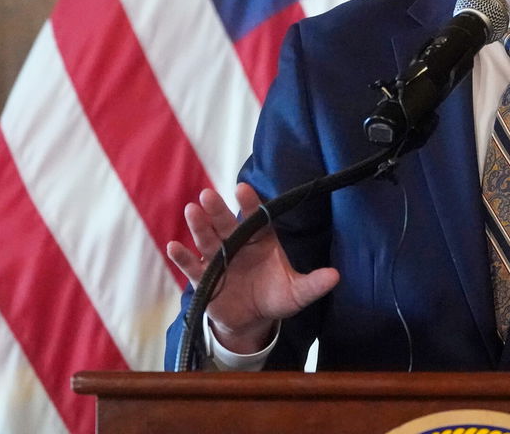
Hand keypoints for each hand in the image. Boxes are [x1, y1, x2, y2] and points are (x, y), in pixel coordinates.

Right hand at [166, 183, 339, 353]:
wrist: (252, 321)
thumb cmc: (276, 297)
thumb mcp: (297, 293)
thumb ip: (313, 284)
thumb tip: (336, 276)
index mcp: (262, 241)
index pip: (256, 219)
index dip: (250, 204)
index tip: (243, 189)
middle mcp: (239, 245)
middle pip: (227, 225)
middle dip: (218, 210)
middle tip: (208, 194)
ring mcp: (220, 260)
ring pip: (207, 239)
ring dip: (199, 226)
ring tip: (191, 210)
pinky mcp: (205, 280)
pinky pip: (193, 267)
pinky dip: (184, 258)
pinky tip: (173, 247)